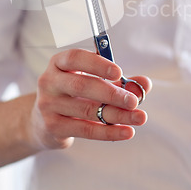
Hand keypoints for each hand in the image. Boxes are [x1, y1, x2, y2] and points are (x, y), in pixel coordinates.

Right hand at [29, 49, 151, 150]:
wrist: (45, 121)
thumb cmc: (76, 94)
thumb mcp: (94, 81)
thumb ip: (120, 81)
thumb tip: (145, 84)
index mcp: (59, 63)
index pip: (76, 58)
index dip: (97, 64)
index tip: (119, 72)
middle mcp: (49, 81)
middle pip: (81, 85)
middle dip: (111, 93)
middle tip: (134, 101)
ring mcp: (48, 105)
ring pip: (86, 110)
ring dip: (116, 114)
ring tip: (139, 117)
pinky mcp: (53, 127)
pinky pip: (85, 130)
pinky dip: (109, 132)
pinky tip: (127, 131)